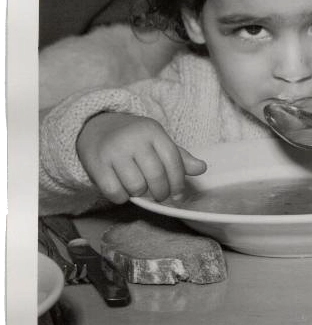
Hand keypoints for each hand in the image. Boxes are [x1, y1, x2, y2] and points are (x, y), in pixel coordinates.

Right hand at [76, 112, 205, 203]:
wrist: (96, 127)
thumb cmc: (134, 139)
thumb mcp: (157, 141)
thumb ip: (179, 157)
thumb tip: (202, 168)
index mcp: (152, 131)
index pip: (173, 161)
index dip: (178, 183)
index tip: (178, 195)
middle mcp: (133, 139)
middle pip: (156, 176)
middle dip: (161, 192)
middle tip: (160, 195)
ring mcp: (113, 151)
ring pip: (136, 186)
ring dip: (141, 194)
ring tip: (140, 188)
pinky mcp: (96, 164)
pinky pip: (114, 191)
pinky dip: (122, 197)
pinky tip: (123, 191)